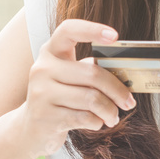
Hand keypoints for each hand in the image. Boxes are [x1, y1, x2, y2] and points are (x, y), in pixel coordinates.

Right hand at [20, 19, 137, 156]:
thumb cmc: (59, 100)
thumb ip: (90, 71)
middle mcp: (42, 68)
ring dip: (110, 111)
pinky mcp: (44, 117)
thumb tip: (124, 73)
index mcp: (50, 52)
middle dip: (118, 90)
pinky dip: (98, 122)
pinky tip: (97, 123)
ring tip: (113, 117)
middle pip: (92, 73)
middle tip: (129, 102)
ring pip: (92, 99)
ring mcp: (41, 93)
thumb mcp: (69, 79)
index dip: (92, 29)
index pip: (69, 31)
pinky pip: (85, 118)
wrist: (30, 129)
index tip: (115, 36)